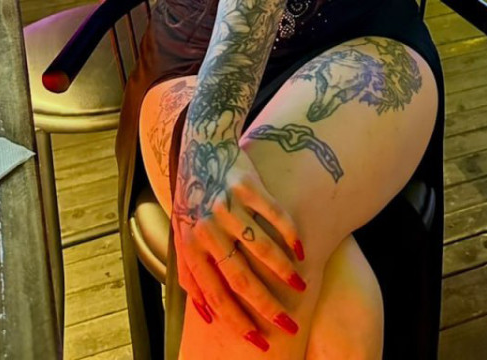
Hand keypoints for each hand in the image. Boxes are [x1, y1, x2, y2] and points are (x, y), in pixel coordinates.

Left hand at [173, 130, 305, 345]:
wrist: (203, 146)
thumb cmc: (195, 199)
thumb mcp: (183, 237)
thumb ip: (191, 277)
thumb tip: (207, 319)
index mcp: (191, 247)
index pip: (216, 295)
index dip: (239, 322)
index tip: (261, 342)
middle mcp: (207, 227)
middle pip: (240, 277)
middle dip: (267, 306)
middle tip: (289, 324)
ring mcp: (227, 204)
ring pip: (260, 247)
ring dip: (284, 272)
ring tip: (301, 287)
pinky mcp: (247, 183)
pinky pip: (274, 213)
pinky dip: (290, 232)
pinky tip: (302, 250)